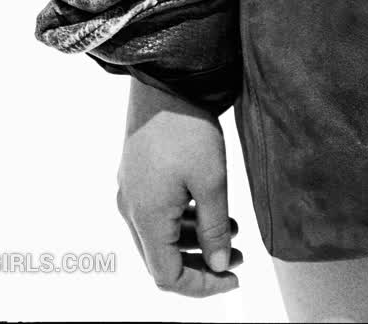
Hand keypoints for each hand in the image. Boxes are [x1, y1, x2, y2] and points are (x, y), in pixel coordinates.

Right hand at [116, 76, 243, 297]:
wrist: (163, 80)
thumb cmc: (186, 127)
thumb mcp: (211, 181)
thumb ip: (214, 229)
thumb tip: (218, 266)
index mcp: (146, 219)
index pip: (167, 277)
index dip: (201, 286)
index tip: (231, 279)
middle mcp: (132, 210)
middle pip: (162, 258)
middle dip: (202, 264)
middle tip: (236, 259)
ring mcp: (132, 190)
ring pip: (161, 235)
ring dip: (195, 241)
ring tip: (232, 232)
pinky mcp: (137, 173)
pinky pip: (158, 212)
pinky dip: (184, 220)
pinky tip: (211, 209)